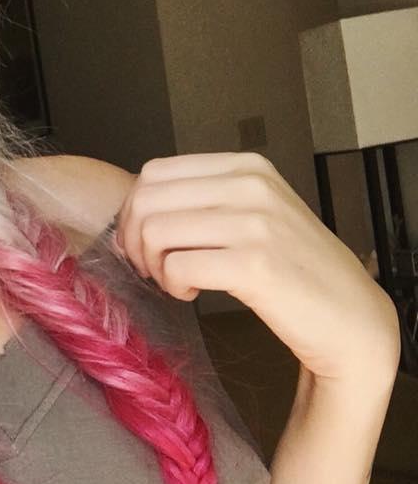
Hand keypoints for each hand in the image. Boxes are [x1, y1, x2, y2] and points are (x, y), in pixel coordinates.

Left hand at [113, 152, 400, 383]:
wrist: (349, 316)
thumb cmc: (294, 269)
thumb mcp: (256, 213)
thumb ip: (207, 199)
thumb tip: (139, 207)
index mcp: (247, 168)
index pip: (156, 172)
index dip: (134, 211)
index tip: (144, 241)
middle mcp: (251, 186)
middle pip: (147, 200)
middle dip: (134, 239)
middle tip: (152, 267)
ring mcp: (255, 223)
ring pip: (155, 232)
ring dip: (153, 265)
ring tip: (175, 281)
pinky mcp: (254, 265)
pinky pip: (177, 267)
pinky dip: (172, 286)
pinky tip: (191, 293)